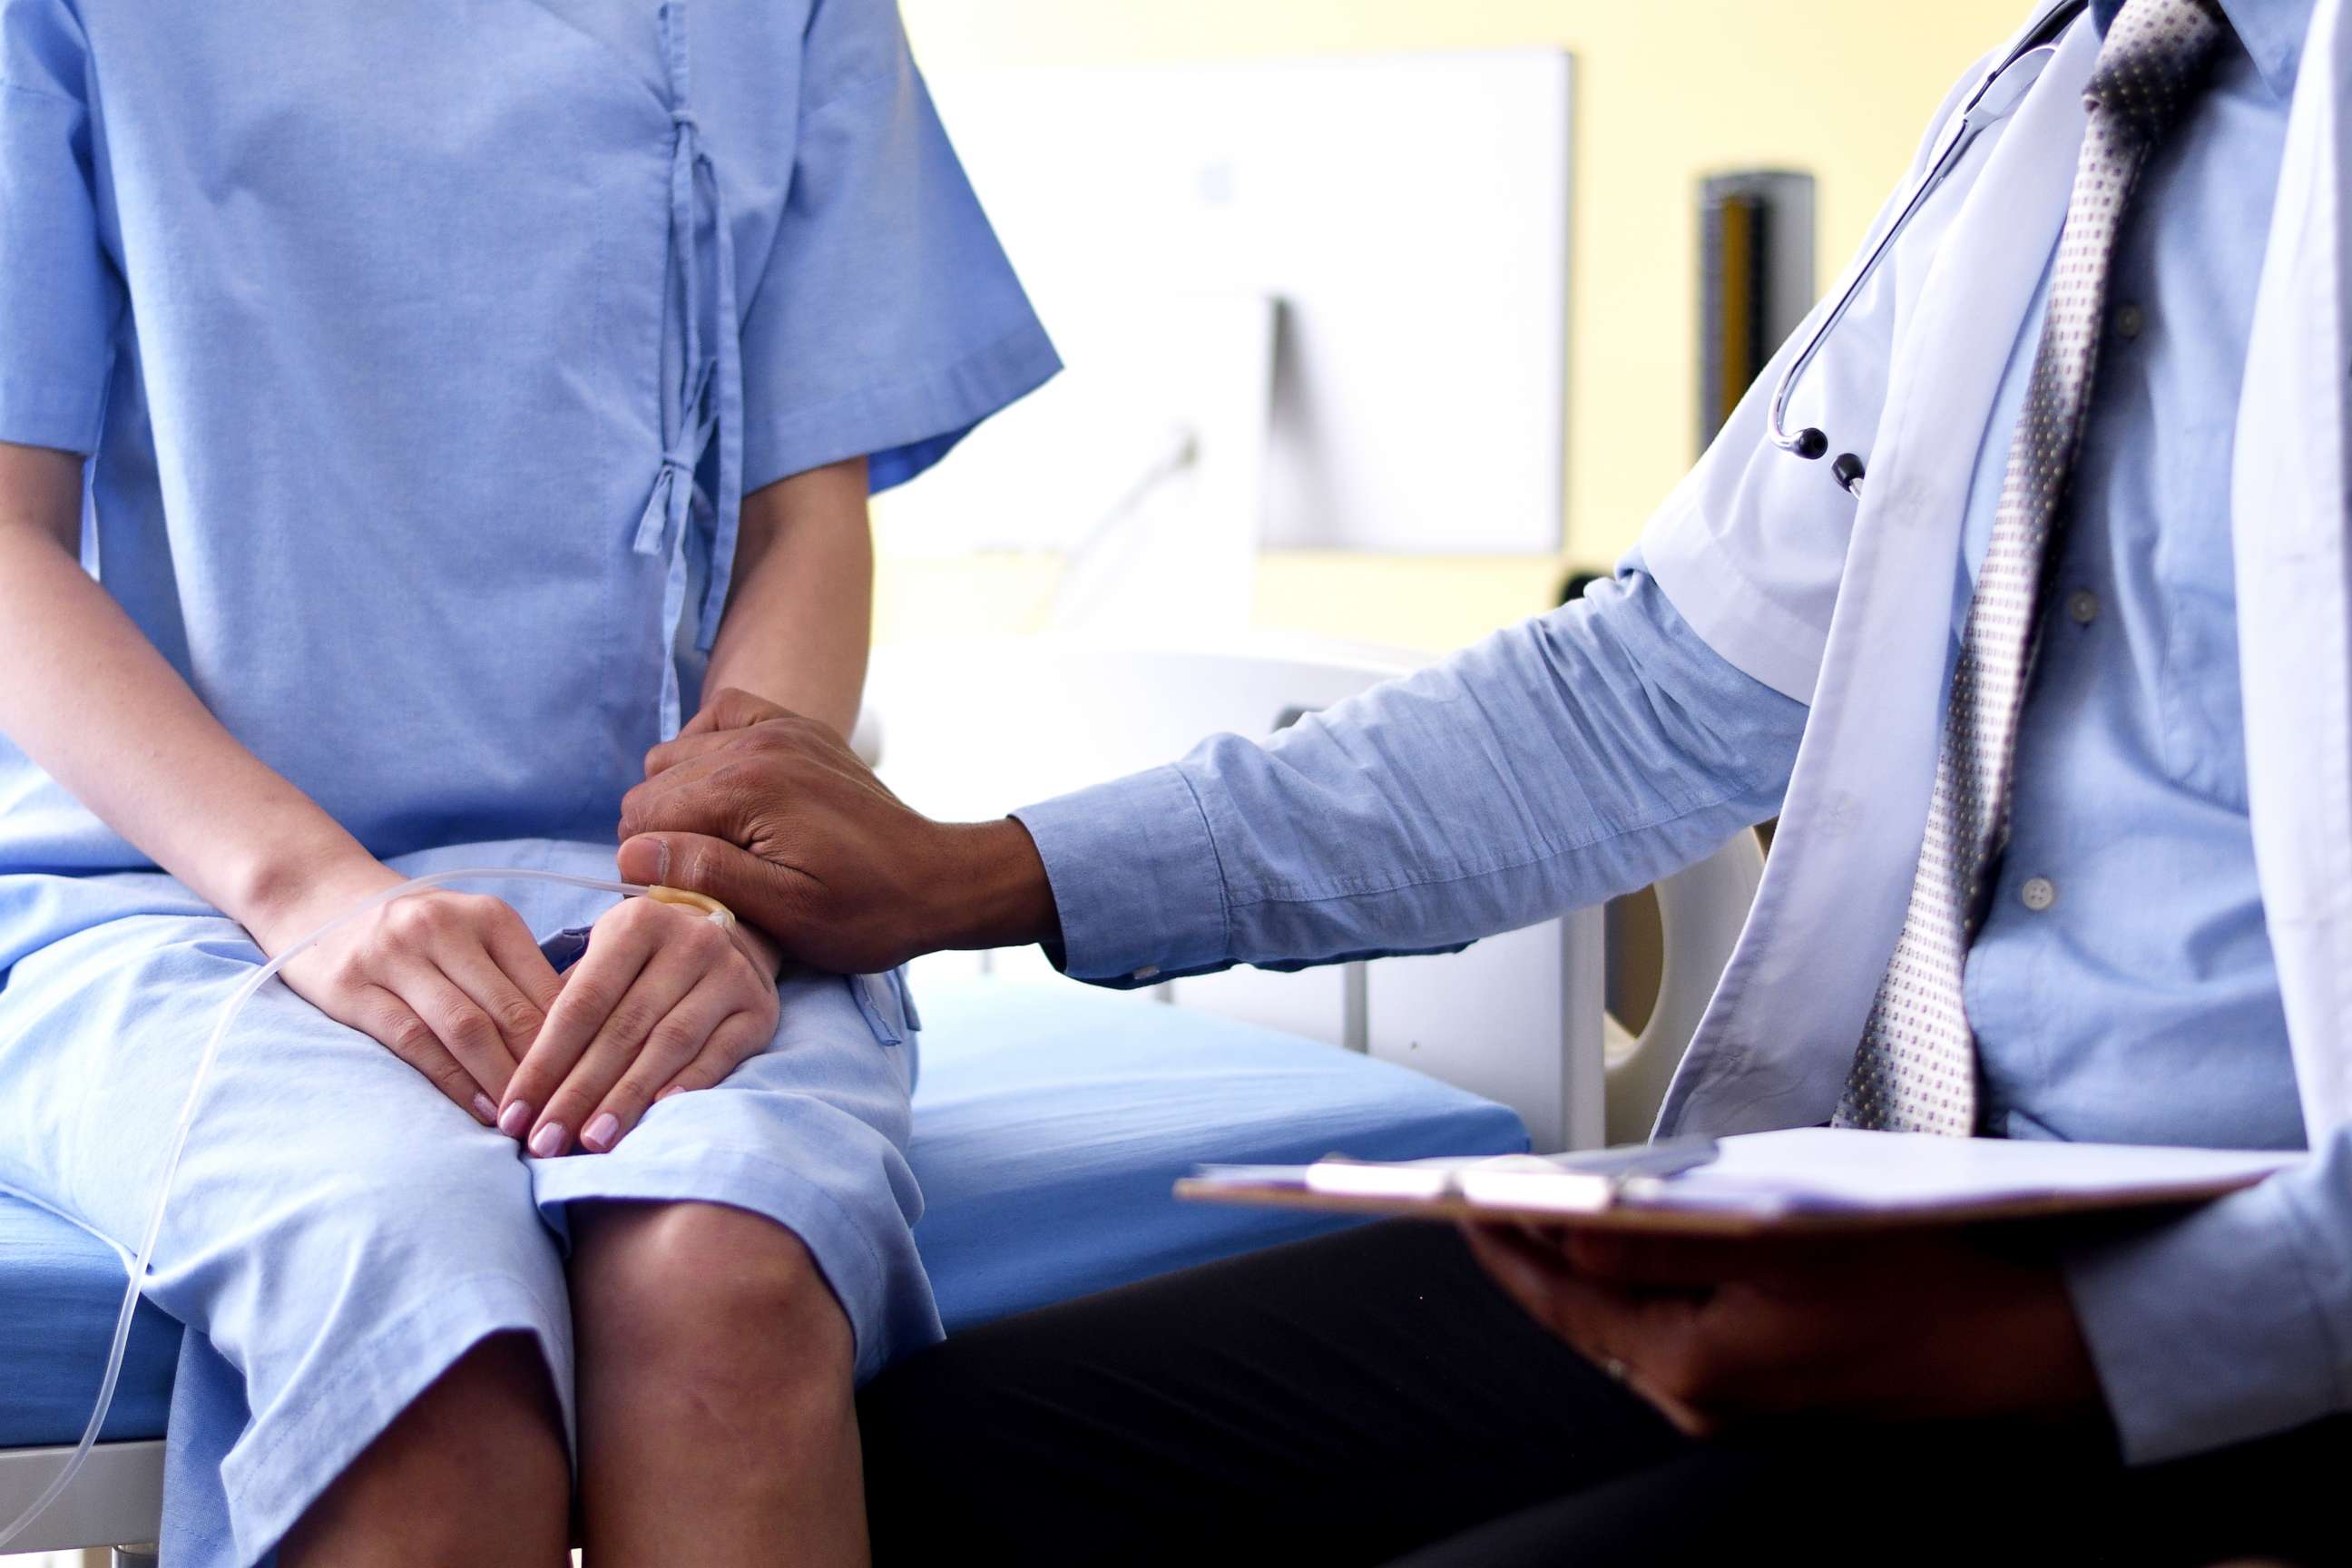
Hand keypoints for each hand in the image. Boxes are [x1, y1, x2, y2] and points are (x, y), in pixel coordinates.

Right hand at [261, 860, 566, 1123]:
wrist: (318, 896)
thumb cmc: (418, 930)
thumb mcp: (474, 933)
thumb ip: (519, 976)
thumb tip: (583, 1039)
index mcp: (489, 916)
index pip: (547, 989)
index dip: (577, 1045)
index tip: (595, 1088)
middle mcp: (445, 928)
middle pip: (510, 1012)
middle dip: (544, 1072)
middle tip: (567, 1117)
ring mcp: (396, 956)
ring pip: (466, 1029)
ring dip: (501, 1082)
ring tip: (526, 1122)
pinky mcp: (353, 987)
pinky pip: (413, 1040)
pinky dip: (451, 1080)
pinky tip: (478, 1109)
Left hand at [497, 892, 780, 1156]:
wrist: (736, 935)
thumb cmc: (647, 959)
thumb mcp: (606, 958)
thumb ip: (568, 1006)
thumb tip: (521, 1086)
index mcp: (637, 924)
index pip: (582, 1004)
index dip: (544, 1062)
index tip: (513, 1115)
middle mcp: (689, 943)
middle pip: (623, 1029)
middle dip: (577, 1092)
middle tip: (544, 1142)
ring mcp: (730, 974)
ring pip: (669, 1044)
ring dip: (626, 1098)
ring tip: (592, 1141)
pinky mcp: (759, 1009)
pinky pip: (721, 1053)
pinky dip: (689, 1083)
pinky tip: (658, 1113)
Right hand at [614, 687, 1058, 972]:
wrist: (939, 880)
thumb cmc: (865, 912)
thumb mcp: (784, 912)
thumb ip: (704, 875)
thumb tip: (629, 853)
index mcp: (746, 786)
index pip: (641, 819)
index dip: (653, 868)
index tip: (694, 896)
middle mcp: (755, 742)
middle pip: (652, 786)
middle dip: (665, 835)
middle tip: (713, 877)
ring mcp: (778, 727)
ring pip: (675, 755)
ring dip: (684, 797)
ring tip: (725, 841)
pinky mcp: (795, 727)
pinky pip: (717, 717)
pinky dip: (709, 752)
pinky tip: (730, 793)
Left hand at [1460, 1223, 2103, 1434]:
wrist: (2028, 1341)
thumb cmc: (1920, 1280)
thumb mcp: (1777, 1237)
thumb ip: (1656, 1242)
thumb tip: (1566, 1230)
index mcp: (1694, 1366)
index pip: (1560, 1302)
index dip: (1502, 1243)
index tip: (1453, 1197)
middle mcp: (1702, 1399)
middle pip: (1585, 1317)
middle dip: (1539, 1251)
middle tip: (1494, 1190)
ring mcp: (1734, 1401)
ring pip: (1628, 1323)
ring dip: (1592, 1267)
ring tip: (1556, 1205)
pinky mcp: (1767, 1388)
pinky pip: (1676, 1331)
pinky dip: (1647, 1285)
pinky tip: (1646, 1243)